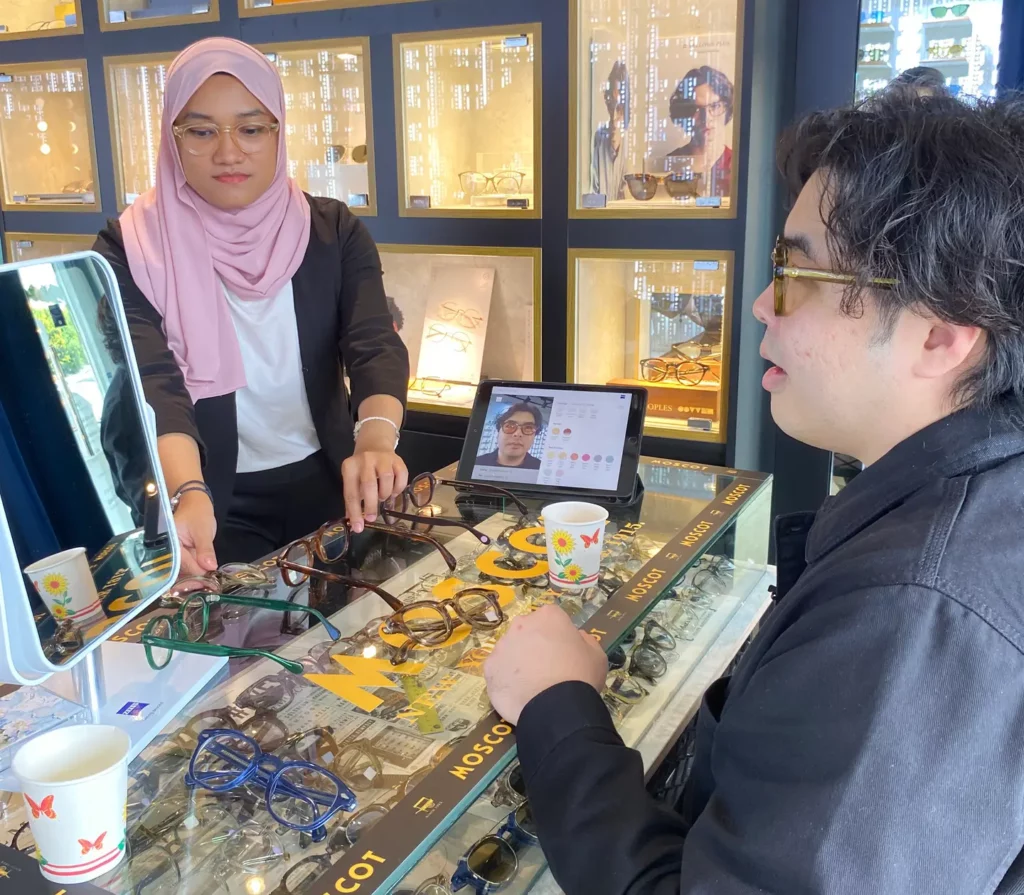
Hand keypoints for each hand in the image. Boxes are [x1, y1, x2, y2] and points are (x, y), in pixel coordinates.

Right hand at [174, 490, 217, 578]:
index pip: (181, 562)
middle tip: (206, 587)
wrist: (195, 504)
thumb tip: (209, 566)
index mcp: (168, 541)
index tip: (207, 582)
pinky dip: (193, 574)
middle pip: (176, 571)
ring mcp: (172, 554)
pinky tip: (203, 581)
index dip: (194, 573)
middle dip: (190, 581)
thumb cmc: (197, 513)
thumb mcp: (203, 530)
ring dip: (192, 580)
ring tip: (206, 586)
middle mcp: (166, 550)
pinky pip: (184, 568)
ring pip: (179, 572)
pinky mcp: (179, 556)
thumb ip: (205, 549)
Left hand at [342, 448, 408, 533]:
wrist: (375, 446)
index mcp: (350, 467)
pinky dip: (398, 488)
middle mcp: (365, 460)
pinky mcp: (398, 460)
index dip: (355, 512)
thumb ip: (353, 501)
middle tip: (372, 518)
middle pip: (369, 484)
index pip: (351, 492)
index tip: (359, 527)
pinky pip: (401, 477)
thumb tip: (354, 523)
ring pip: (387, 480)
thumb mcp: (352, 481)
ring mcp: (383, 458)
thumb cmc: (362, 470)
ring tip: (382, 498)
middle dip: (371, 505)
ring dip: (384, 494)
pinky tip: (393, 492)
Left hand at [484, 604, 608, 725]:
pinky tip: (518, 692)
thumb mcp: (596, 655)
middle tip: (546, 668)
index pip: (552, 619)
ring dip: (518, 661)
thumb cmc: (580, 676)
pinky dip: (505, 678)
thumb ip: (584, 640)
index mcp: (549, 616)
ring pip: (510, 650)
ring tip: (531, 684)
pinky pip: (498, 669)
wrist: (556, 706)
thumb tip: (575, 637)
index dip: (558, 636)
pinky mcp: (489, 667)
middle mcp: (521, 624)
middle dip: (534, 645)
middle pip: (527, 631)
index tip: (563, 653)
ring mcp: (502, 645)